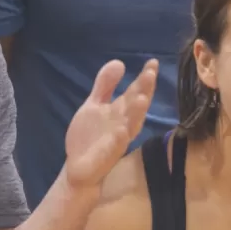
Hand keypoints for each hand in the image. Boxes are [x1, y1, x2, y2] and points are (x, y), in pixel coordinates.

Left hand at [64, 59, 157, 189]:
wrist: (77, 167)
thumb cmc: (90, 135)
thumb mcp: (95, 104)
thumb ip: (105, 85)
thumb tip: (119, 61)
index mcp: (121, 110)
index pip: (136, 90)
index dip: (144, 77)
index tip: (152, 62)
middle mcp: (124, 123)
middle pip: (137, 105)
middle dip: (144, 90)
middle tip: (150, 74)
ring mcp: (118, 139)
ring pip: (131, 124)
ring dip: (137, 113)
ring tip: (141, 98)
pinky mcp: (107, 155)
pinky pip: (115, 146)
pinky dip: (119, 138)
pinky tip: (121, 129)